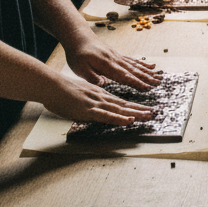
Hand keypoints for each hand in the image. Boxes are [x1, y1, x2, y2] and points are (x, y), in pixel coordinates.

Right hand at [38, 68, 155, 123]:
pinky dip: (119, 118)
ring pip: (120, 109)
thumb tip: (97, 106)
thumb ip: (90, 100)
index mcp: (100, 94)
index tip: (145, 109)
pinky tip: (129, 120)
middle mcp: (102, 97)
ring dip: (136, 113)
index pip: (120, 101)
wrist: (52, 86)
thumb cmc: (62, 92)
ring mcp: (96, 103)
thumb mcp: (81, 94)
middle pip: (125, 104)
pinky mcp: (89, 110)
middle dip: (140, 109)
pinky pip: (107, 116)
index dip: (134, 106)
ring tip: (149, 115)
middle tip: (154, 113)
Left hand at [64, 30, 162, 91]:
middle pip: (134, 70)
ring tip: (158, 76)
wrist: (78, 37)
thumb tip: (104, 84)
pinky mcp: (117, 55)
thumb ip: (92, 77)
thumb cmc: (78, 54)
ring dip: (147, 71)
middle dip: (147, 77)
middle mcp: (115, 59)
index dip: (136, 82)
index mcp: (106, 65)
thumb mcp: (80, 68)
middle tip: (158, 83)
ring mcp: (117, 56)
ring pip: (135, 65)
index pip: (124, 75)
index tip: (147, 88)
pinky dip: (142, 63)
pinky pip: (132, 60)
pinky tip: (150, 66)